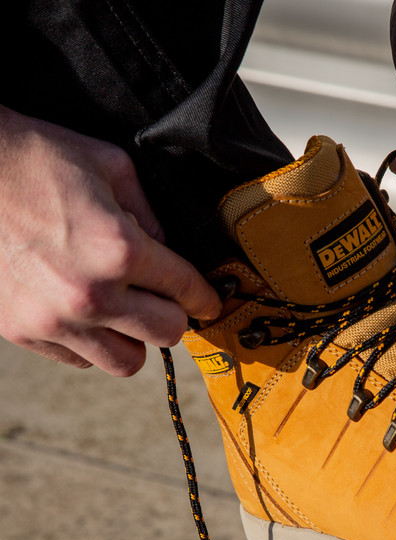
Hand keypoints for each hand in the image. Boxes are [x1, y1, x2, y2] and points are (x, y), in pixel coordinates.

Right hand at [0, 107, 220, 375]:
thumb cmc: (35, 158)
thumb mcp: (110, 167)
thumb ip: (149, 215)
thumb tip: (168, 251)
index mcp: (119, 250)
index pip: (187, 290)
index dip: (205, 296)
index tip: (208, 302)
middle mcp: (91, 294)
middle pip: (166, 334)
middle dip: (172, 315)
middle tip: (162, 300)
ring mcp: (54, 319)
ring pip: (126, 361)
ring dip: (133, 338)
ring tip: (123, 312)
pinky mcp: (23, 331)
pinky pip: (80, 359)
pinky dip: (91, 342)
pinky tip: (84, 313)